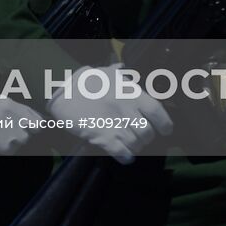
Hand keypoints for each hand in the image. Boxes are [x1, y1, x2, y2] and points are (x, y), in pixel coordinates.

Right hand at [47, 65, 172, 163]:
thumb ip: (118, 73)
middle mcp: (127, 109)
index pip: (157, 112)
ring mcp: (115, 123)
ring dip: (134, 148)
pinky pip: (122, 153)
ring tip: (129, 147)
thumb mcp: (104, 73)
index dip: (164, 125)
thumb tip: (123, 68)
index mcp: (131, 93)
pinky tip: (124, 157)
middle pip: (147, 133)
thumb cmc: (83, 81)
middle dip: (145, 139)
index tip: (163, 130)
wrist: (61, 91)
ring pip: (136, 145)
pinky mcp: (103, 136)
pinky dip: (126, 157)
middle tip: (138, 138)